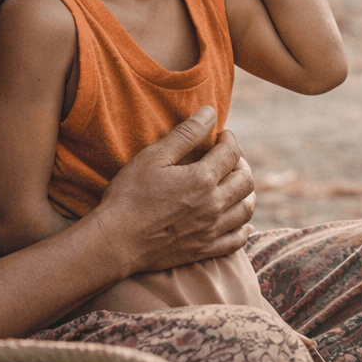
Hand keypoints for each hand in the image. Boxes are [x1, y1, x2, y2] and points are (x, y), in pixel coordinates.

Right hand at [92, 106, 256, 273]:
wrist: (115, 241)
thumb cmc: (130, 195)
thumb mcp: (154, 157)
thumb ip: (186, 133)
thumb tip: (210, 112)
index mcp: (202, 179)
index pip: (231, 152)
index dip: (229, 139)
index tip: (221, 135)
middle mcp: (213, 205)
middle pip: (246, 180)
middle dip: (241, 163)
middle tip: (228, 158)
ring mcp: (211, 230)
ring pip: (246, 208)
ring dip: (246, 192)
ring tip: (234, 183)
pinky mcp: (204, 250)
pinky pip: (237, 240)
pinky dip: (244, 228)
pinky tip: (239, 219)